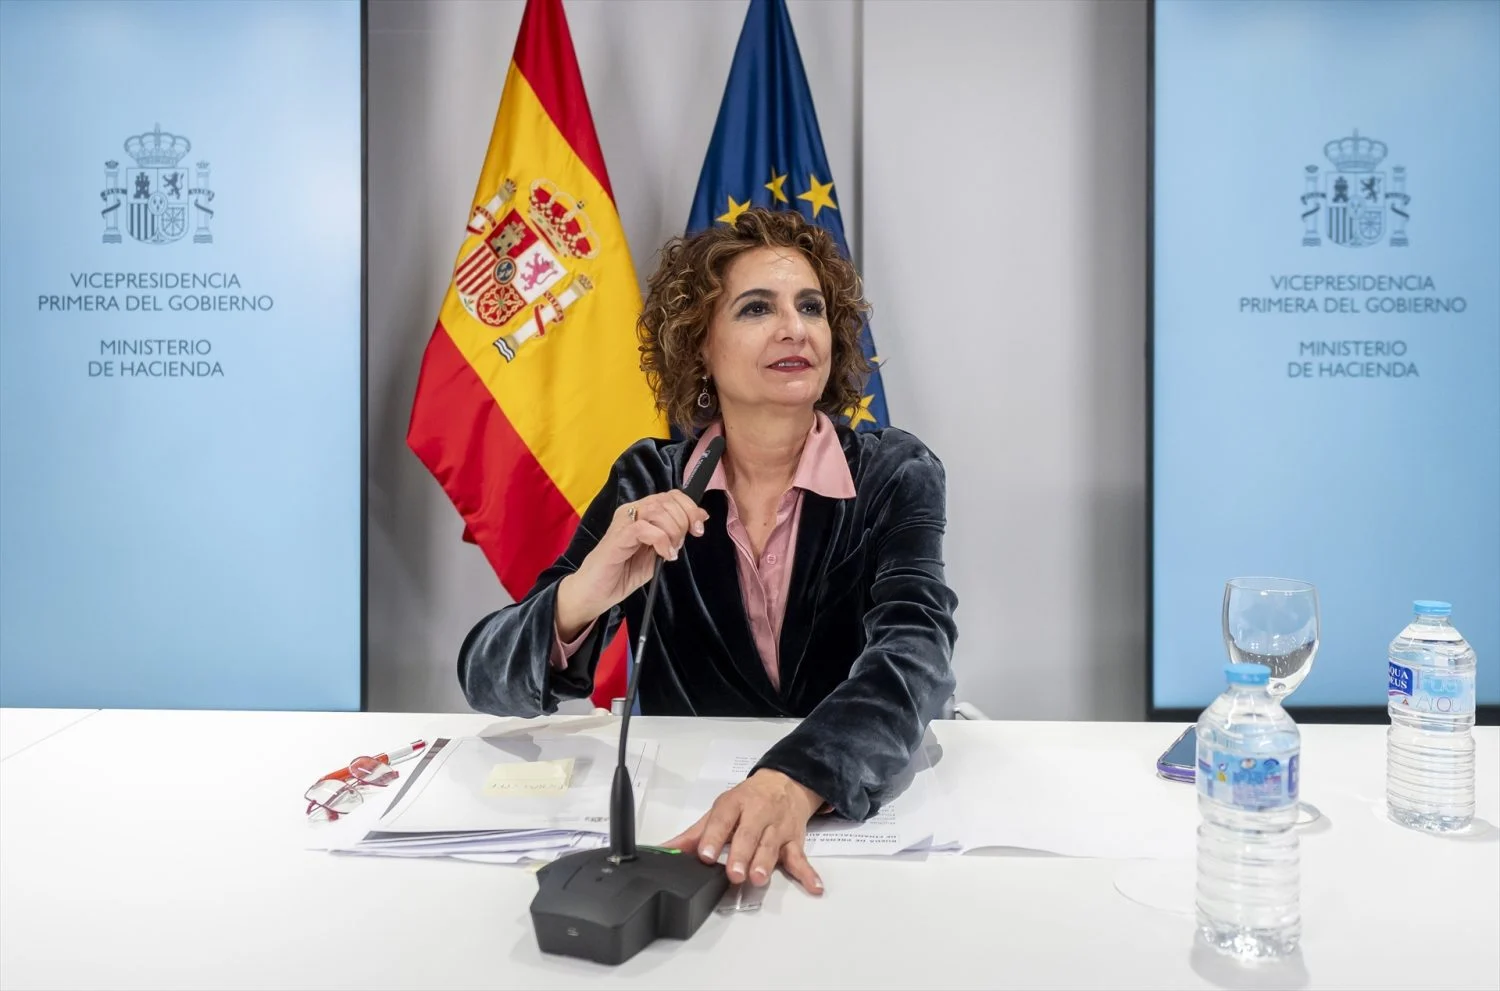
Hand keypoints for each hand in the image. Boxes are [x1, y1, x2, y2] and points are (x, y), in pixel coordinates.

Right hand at [555, 492, 708, 638]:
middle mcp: (632, 512)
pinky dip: (661, 540)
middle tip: (680, 544)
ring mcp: (623, 522)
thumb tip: (700, 519)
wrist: (595, 593)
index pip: (671, 495)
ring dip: (673, 531)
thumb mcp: (657, 553)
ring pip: (658, 511)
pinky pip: (645, 528)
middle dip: (684, 522)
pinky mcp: (618, 536)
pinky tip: (664, 555)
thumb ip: (674, 535)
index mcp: (641, 513)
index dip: (690, 507)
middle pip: (667, 501)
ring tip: (670, 551)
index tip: (699, 527)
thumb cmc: (622, 574)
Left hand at [663, 768, 824, 894]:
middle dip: (741, 855)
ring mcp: (778, 828)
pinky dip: (808, 873)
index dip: (713, 837)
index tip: (705, 855)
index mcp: (735, 804)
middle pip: (749, 835)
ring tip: (758, 878)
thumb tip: (664, 852)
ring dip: (765, 863)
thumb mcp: (720, 810)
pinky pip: (802, 857)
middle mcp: (758, 814)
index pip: (722, 819)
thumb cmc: (748, 800)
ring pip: (772, 846)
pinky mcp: (794, 840)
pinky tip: (814, 886)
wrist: (786, 782)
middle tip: (733, 873)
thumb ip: (694, 835)